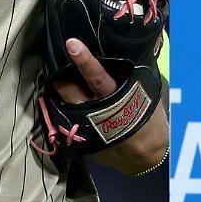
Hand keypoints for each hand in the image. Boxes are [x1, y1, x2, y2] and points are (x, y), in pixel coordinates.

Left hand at [55, 40, 169, 173]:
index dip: (84, 60)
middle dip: (59, 73)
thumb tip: (118, 55)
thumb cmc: (149, 122)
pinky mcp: (78, 139)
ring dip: (55, 88)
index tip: (72, 43)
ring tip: (51, 73)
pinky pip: (62, 117)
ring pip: (61, 103)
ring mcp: (84, 128)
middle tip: (52, 57)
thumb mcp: (146, 97)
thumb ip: (131, 79)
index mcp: (117, 100)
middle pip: (70, 90)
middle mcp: (96, 114)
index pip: (97, 77)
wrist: (145, 158)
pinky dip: (60, 105)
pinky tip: (59, 96)